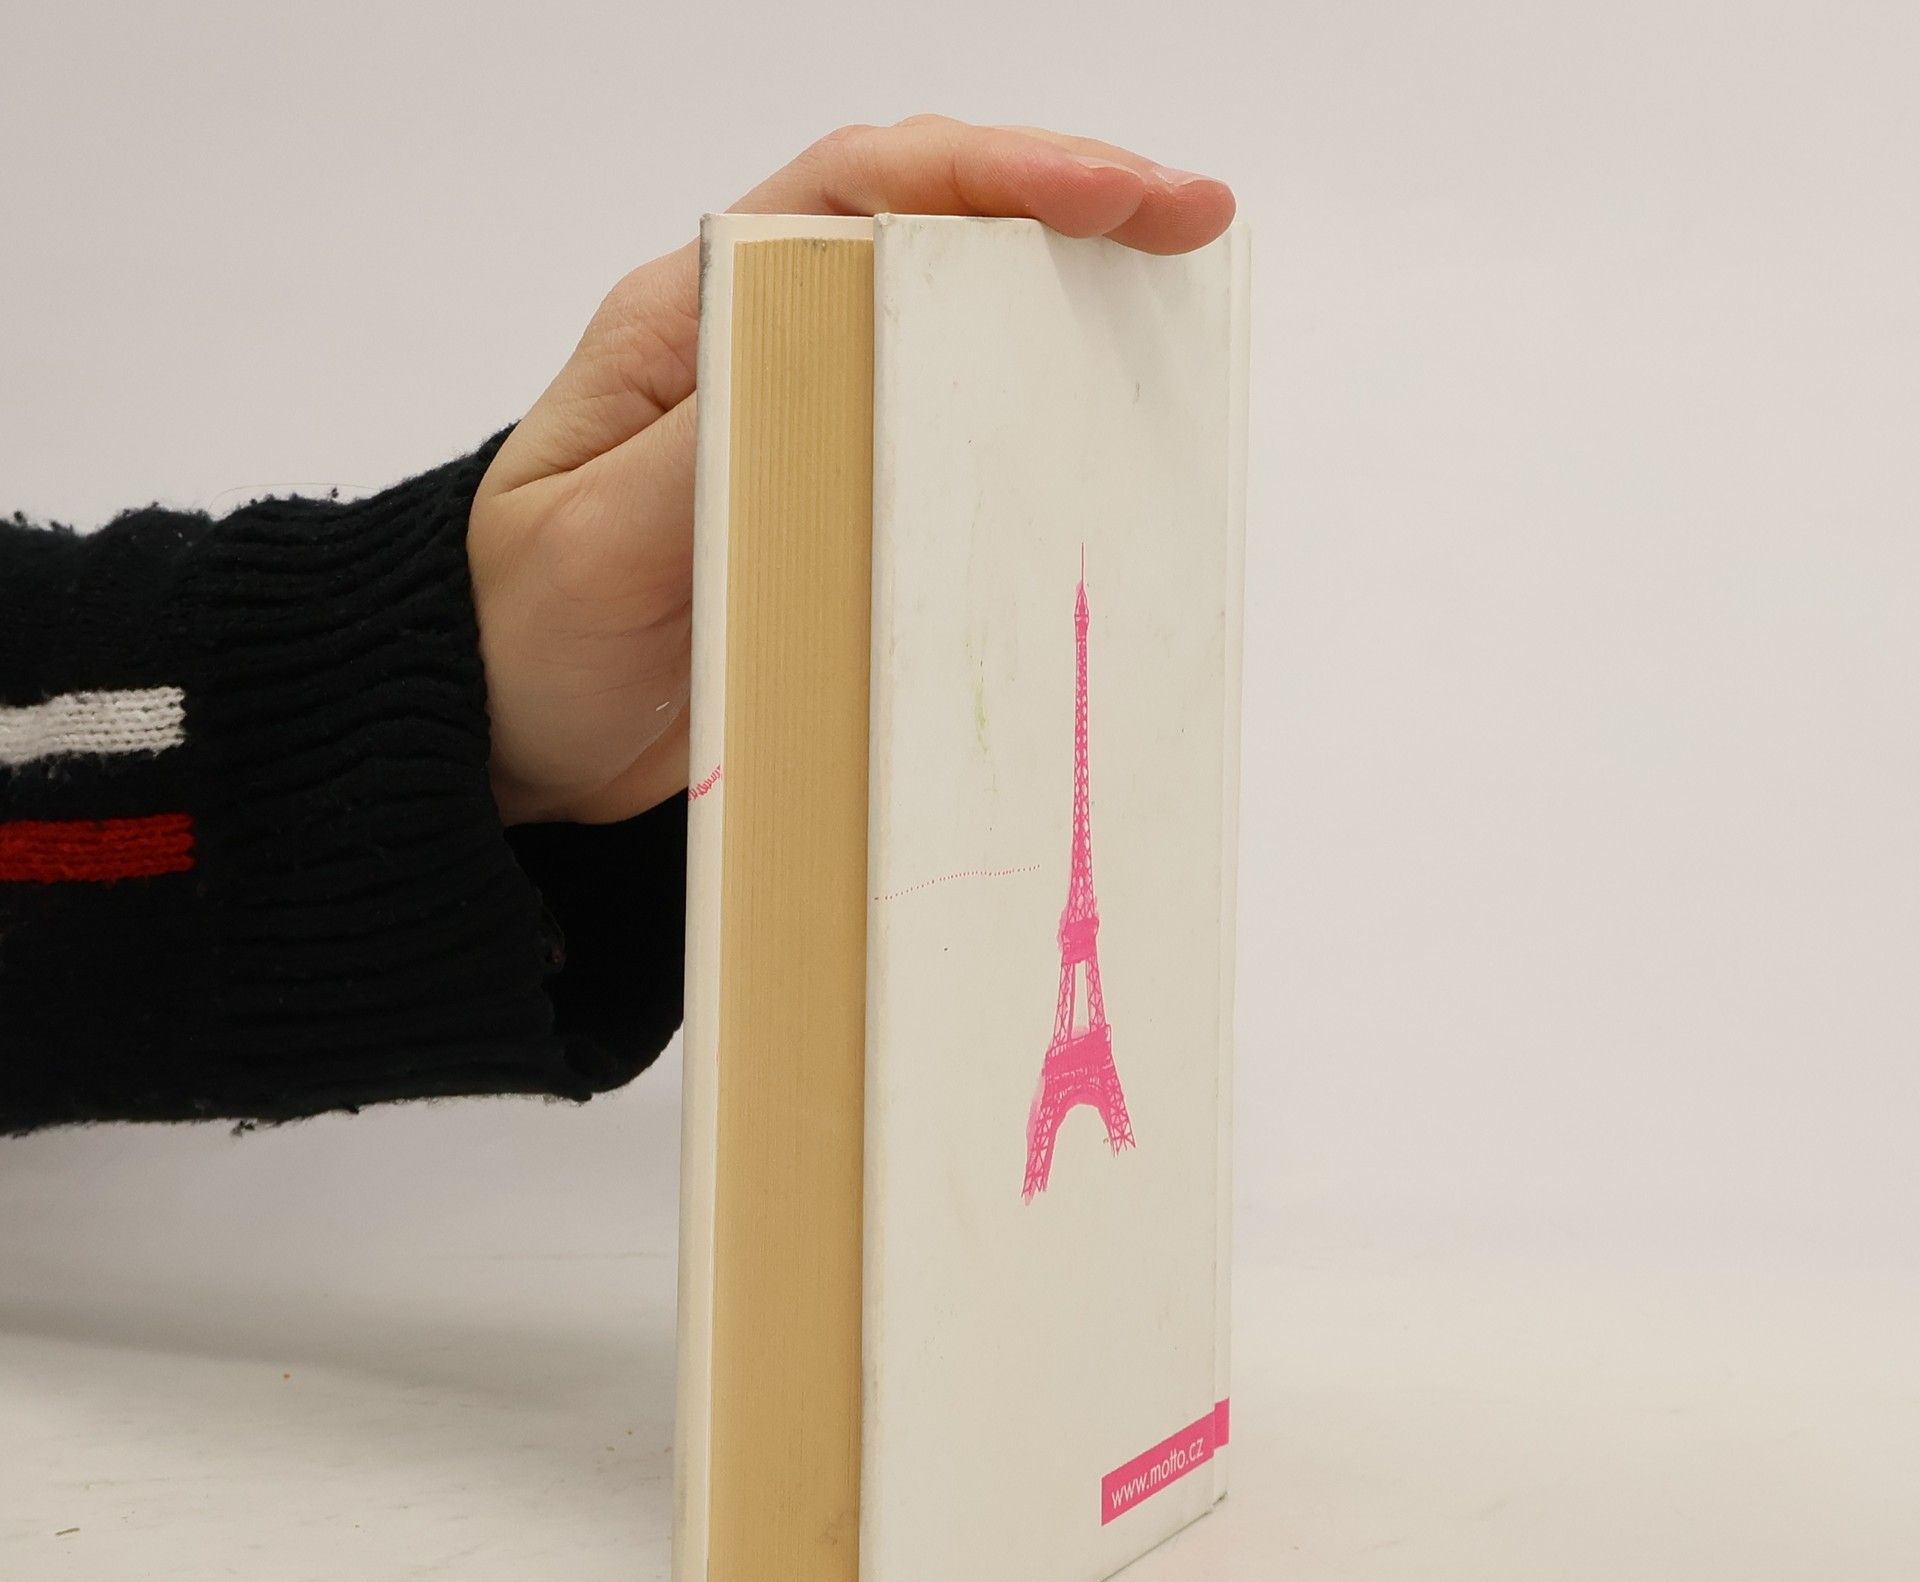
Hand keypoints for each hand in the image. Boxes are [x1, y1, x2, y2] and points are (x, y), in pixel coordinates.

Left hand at [469, 117, 1234, 826]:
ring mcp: (803, 433)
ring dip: (1058, 309)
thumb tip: (840, 372)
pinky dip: (1022, 428)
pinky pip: (942, 448)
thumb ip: (711, 452)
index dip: (991, 173)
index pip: (857, 195)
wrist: (503, 737)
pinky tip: (1094, 438)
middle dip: (1062, 211)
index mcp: (694, 319)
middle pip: (927, 237)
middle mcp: (758, 353)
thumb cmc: (521, 632)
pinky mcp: (831, 514)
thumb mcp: (596, 543)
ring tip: (1172, 304)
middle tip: (1188, 224)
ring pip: (948, 333)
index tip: (1110, 194)